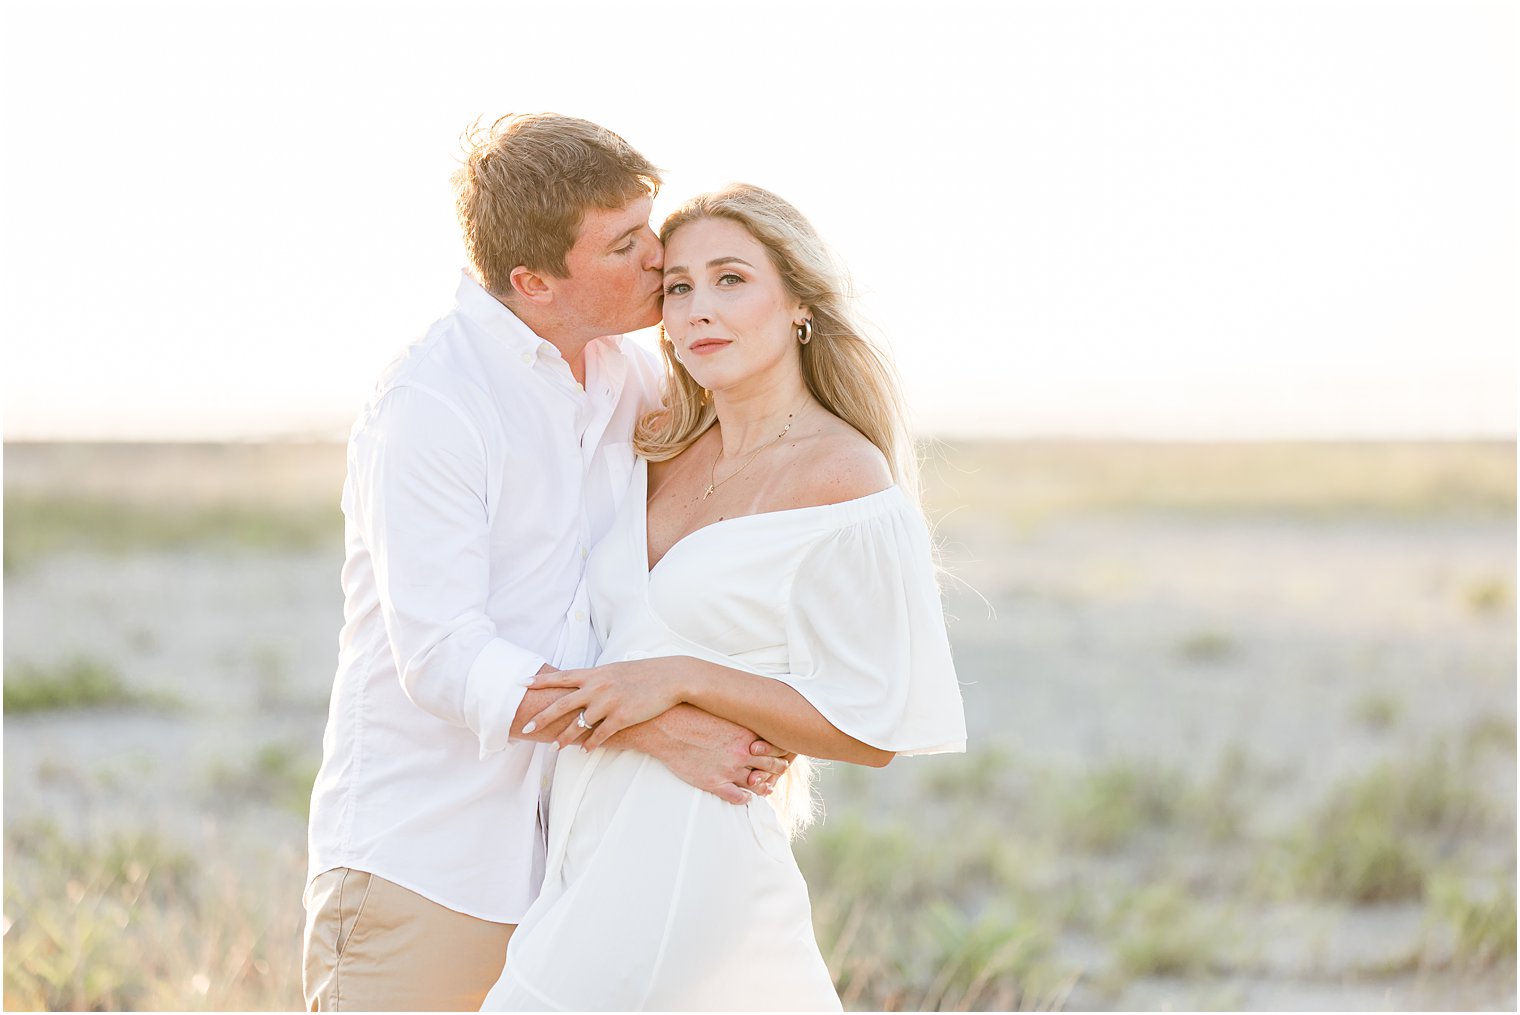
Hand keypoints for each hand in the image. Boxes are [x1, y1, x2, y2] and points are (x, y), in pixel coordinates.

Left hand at [522, 659, 683, 751]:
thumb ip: (597, 678)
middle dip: (542, 718)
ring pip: (579, 724)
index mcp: (595, 674)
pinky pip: (600, 735)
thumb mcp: (616, 670)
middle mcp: (597, 687)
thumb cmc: (644, 674)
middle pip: (562, 704)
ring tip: (553, 748)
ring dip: (564, 738)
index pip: (561, 677)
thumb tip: (582, 684)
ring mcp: (609, 702)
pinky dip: (590, 745)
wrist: (670, 678)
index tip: (521, 684)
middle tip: (526, 729)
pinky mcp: (622, 717)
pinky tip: (584, 751)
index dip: (540, 681)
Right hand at [644, 705, 792, 803]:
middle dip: (778, 768)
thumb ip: (739, 716)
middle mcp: (742, 753)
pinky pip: (738, 798)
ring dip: (763, 786)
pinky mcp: (714, 783)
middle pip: (773, 766)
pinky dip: (744, 799)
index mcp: (747, 733)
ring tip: (764, 785)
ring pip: (758, 785)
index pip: (778, 746)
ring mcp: (729, 770)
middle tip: (779, 769)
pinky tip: (744, 796)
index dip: (783, 750)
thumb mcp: (722, 710)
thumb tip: (750, 710)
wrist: (666, 727)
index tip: (782, 751)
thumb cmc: (691, 713)